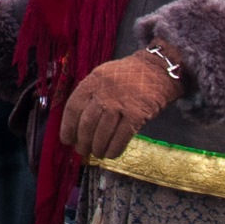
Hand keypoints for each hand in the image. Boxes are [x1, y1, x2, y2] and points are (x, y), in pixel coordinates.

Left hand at [59, 44, 185, 160]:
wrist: (157, 69)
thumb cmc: (127, 75)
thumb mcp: (102, 76)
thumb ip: (90, 94)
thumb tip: (77, 124)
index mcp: (92, 81)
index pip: (73, 108)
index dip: (67, 127)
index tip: (67, 140)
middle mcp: (104, 92)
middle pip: (87, 124)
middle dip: (83, 142)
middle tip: (82, 150)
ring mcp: (121, 103)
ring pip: (103, 133)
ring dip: (98, 148)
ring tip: (97, 153)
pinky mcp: (137, 114)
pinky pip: (122, 137)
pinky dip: (114, 149)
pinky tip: (111, 154)